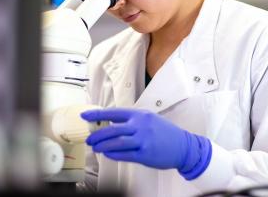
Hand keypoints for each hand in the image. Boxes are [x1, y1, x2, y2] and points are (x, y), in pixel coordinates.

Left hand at [81, 108, 211, 178]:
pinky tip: (107, 154)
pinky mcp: (145, 154)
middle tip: (89, 139)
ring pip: (116, 142)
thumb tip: (111, 124)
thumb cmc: (164, 131)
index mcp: (139, 115)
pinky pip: (124, 155)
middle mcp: (140, 125)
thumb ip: (131, 121)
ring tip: (95, 147)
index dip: (97, 114)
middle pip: (112, 129)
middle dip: (97, 135)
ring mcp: (143, 140)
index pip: (114, 113)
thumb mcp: (148, 119)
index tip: (85, 115)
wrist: (183, 145)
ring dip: (102, 145)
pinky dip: (113, 155)